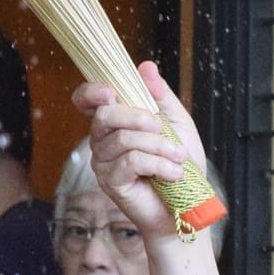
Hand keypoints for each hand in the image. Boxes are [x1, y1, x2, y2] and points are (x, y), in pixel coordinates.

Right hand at [72, 60, 209, 242]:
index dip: (90, 92)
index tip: (109, 91)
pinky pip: (130, 161)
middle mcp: (102, 141)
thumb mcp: (176, 124)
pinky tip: (172, 173)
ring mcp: (103, 163)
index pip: (87, 101)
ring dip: (159, 147)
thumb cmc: (180, 166)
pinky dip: (158, 164)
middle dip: (139, 117)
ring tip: (179, 158)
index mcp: (115, 123)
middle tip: (164, 130)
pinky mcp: (110, 183)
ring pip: (123, 139)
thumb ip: (160, 96)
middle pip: (105, 115)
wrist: (186, 208)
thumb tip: (146, 66)